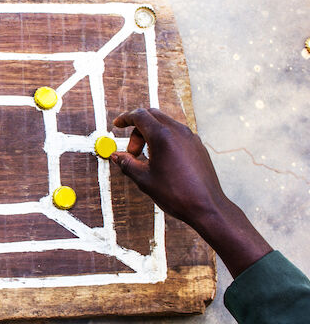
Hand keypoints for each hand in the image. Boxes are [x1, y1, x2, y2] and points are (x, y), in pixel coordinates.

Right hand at [110, 108, 271, 276]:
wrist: (206, 207)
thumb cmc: (178, 194)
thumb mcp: (144, 180)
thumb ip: (127, 164)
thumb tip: (117, 157)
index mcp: (162, 137)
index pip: (140, 116)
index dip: (125, 119)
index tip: (118, 124)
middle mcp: (178, 132)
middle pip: (152, 116)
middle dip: (137, 128)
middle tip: (132, 150)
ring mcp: (190, 137)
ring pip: (165, 124)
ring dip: (151, 135)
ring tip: (147, 158)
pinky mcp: (197, 146)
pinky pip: (177, 134)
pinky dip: (164, 140)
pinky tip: (162, 160)